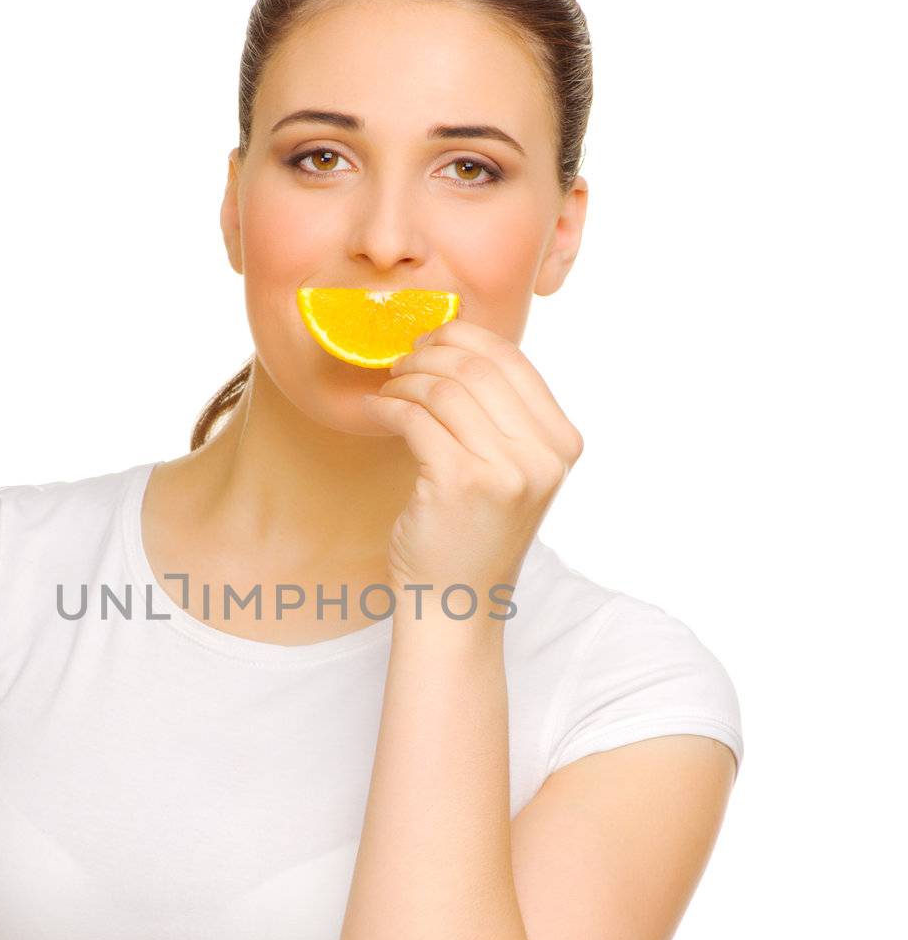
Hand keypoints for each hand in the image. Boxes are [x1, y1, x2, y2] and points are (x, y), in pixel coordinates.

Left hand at [362, 318, 582, 599]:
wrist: (457, 602)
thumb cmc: (474, 533)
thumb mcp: (512, 471)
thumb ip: (503, 416)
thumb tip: (458, 345)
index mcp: (562, 443)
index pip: (513, 360)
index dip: (464, 337)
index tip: (431, 342)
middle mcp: (542, 455)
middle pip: (476, 367)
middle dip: (429, 354)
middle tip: (402, 363)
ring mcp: (504, 470)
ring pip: (443, 388)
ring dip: (406, 380)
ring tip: (389, 390)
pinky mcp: (459, 482)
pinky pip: (415, 418)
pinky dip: (388, 406)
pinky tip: (375, 410)